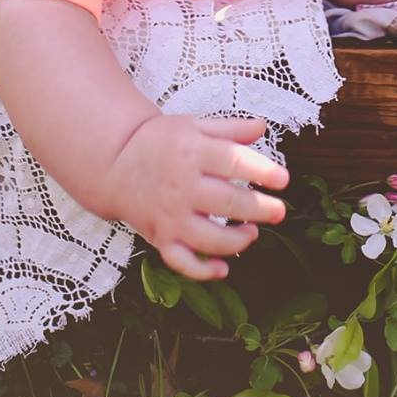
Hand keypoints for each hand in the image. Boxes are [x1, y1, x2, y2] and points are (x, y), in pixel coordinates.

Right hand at [97, 114, 288, 280]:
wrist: (114, 165)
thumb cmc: (160, 143)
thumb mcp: (193, 125)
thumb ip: (229, 128)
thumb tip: (262, 127)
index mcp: (191, 152)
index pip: (232, 162)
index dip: (261, 171)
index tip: (283, 179)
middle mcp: (181, 186)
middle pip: (226, 203)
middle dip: (258, 209)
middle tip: (279, 211)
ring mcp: (170, 215)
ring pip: (208, 238)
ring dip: (237, 241)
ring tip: (252, 232)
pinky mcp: (160, 237)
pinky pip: (181, 262)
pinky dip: (203, 270)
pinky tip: (223, 268)